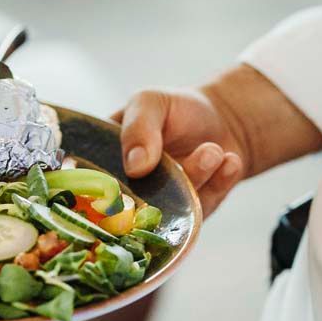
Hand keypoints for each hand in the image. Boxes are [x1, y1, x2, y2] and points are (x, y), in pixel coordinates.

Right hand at [111, 87, 244, 217]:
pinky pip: (201, 211)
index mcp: (104, 165)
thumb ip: (138, 128)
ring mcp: (159, 209)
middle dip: (163, 185)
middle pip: (133, 207)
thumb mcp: (151, 103)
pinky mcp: (189, 217)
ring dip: (197, 178)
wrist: (222, 121)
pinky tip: (230, 161)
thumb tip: (136, 166)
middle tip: (191, 155)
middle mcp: (127, 193)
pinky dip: (219, 184)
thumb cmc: (177, 109)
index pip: (91, 186)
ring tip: (213, 151)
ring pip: (171, 210)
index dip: (106, 187)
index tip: (137, 170)